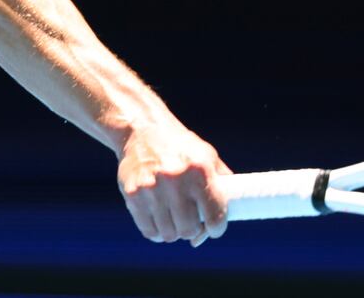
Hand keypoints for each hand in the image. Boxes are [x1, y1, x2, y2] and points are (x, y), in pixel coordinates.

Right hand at [117, 119, 230, 247]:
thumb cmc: (180, 146)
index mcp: (199, 170)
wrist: (142, 128)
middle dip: (192, 230)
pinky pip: (148, 231)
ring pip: (168, 234)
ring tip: (172, 218)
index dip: (216, 228)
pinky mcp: (133, 194)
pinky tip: (158, 219)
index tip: (213, 227)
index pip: (215, 217)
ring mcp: (152, 188)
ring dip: (173, 231)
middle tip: (190, 220)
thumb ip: (222, 184)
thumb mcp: (207, 156)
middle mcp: (176, 179)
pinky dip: (155, 231)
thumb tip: (231, 215)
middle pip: (189, 230)